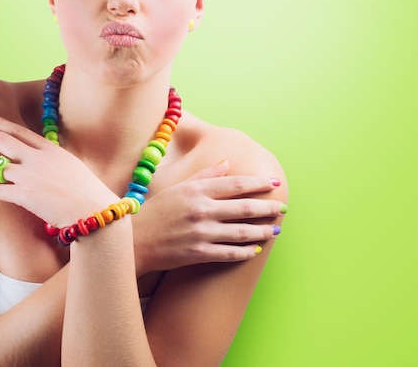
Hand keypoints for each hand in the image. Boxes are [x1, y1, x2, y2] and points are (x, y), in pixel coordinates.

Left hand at [0, 115, 117, 225]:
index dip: (1, 124)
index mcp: (51, 150)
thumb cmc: (87, 191)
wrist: (92, 209)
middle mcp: (38, 159)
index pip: (21, 131)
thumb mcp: (72, 166)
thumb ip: (54, 160)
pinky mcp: (25, 196)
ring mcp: (30, 176)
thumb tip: (42, 160)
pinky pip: (1, 191)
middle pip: (3, 141)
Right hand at [133, 160, 285, 275]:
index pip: (235, 184)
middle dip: (267, 207)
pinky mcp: (198, 253)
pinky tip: (255, 250)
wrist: (134, 239)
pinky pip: (228, 253)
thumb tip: (227, 163)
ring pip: (240, 232)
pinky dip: (244, 252)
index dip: (258, 183)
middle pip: (243, 207)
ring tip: (276, 230)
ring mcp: (201, 232)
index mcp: (197, 189)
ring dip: (262, 231)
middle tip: (283, 208)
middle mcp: (201, 209)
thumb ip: (205, 175)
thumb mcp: (179, 186)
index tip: (274, 183)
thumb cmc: (156, 210)